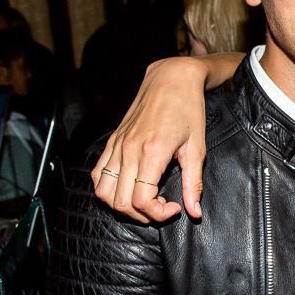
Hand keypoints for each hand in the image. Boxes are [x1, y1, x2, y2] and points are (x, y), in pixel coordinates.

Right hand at [92, 57, 208, 222]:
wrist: (171, 79)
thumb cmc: (188, 111)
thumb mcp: (197, 148)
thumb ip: (193, 183)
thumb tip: (194, 212)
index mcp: (151, 152)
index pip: (141, 200)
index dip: (157, 214)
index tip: (174, 208)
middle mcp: (128, 150)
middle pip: (120, 202)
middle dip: (142, 215)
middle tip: (161, 208)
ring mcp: (116, 145)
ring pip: (103, 192)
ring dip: (121, 206)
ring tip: (144, 202)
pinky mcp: (112, 141)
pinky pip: (97, 174)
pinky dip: (108, 189)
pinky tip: (128, 187)